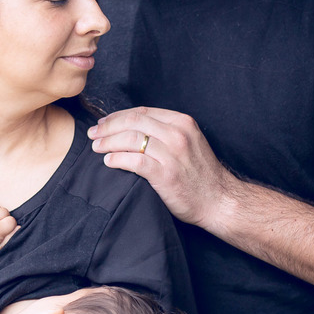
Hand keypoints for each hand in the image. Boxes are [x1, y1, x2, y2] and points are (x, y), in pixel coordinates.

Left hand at [88, 106, 240, 228]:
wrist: (220, 201)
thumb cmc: (200, 175)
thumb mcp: (188, 142)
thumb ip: (165, 132)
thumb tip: (131, 128)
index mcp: (182, 122)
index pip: (142, 112)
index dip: (118, 116)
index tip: (103, 122)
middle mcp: (178, 134)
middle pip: (132, 122)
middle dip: (108, 126)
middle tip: (93, 134)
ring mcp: (173, 154)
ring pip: (130, 139)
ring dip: (108, 142)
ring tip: (96, 148)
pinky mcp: (166, 174)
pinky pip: (134, 161)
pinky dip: (116, 159)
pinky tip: (108, 162)